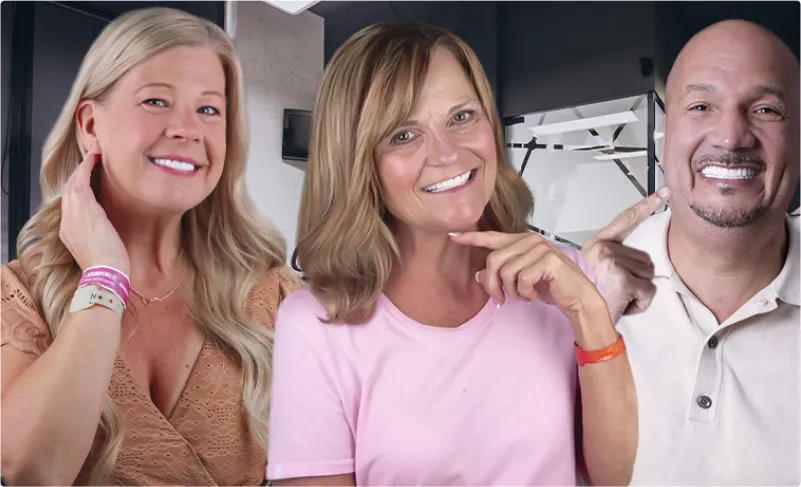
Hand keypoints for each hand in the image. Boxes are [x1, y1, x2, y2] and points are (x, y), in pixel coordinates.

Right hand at [59, 148, 129, 274]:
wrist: (105, 275)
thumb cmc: (110, 268)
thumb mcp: (101, 250)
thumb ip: (100, 236)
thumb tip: (110, 230)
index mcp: (69, 233)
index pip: (71, 205)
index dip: (78, 189)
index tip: (89, 179)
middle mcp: (67, 222)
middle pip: (68, 191)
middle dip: (78, 174)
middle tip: (91, 161)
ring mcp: (72, 216)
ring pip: (72, 184)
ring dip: (83, 168)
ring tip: (94, 156)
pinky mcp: (84, 210)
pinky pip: (80, 181)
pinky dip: (86, 168)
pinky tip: (95, 159)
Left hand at [449, 231, 605, 324]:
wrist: (577, 299)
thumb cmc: (550, 287)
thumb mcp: (520, 281)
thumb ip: (500, 273)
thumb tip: (477, 274)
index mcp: (522, 241)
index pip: (492, 237)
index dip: (471, 237)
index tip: (452, 236)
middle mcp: (530, 241)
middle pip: (493, 261)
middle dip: (492, 285)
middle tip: (500, 299)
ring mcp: (540, 248)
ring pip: (506, 272)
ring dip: (511, 291)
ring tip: (523, 296)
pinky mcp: (548, 260)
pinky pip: (521, 279)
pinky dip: (524, 293)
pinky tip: (533, 295)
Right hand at [581, 188, 670, 322]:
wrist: (580, 319)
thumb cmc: (587, 299)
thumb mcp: (595, 271)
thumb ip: (615, 258)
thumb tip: (640, 262)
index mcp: (596, 244)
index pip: (626, 219)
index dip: (646, 205)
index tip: (664, 193)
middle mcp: (603, 249)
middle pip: (644, 259)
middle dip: (637, 279)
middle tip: (615, 290)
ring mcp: (612, 262)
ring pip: (649, 276)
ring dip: (638, 292)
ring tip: (617, 297)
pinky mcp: (622, 279)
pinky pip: (648, 292)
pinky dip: (640, 304)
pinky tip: (623, 305)